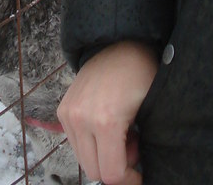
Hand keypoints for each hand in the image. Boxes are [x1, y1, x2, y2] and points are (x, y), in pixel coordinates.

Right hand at [57, 40, 158, 184]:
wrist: (119, 42)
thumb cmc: (141, 73)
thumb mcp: (149, 110)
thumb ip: (140, 146)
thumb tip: (133, 169)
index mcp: (105, 121)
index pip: (110, 174)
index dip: (128, 180)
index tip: (139, 174)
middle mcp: (81, 119)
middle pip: (94, 171)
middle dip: (115, 167)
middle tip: (132, 145)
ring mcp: (68, 114)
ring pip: (83, 160)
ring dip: (102, 156)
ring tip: (121, 133)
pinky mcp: (63, 110)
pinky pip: (76, 143)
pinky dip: (91, 143)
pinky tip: (107, 125)